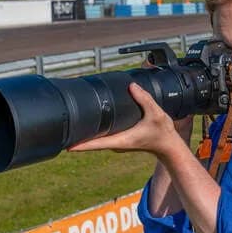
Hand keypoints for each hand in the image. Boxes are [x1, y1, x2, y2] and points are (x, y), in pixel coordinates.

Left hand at [68, 83, 183, 156]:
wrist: (169, 145)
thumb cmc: (163, 133)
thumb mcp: (156, 114)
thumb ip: (145, 99)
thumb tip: (131, 86)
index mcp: (122, 140)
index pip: (97, 144)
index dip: (82, 145)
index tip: (68, 146)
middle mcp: (117, 144)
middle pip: (92, 143)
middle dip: (78, 139)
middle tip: (63, 131)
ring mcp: (118, 144)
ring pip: (97, 141)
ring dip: (86, 136)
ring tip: (72, 127)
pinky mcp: (120, 141)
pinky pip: (104, 138)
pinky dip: (95, 133)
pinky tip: (89, 126)